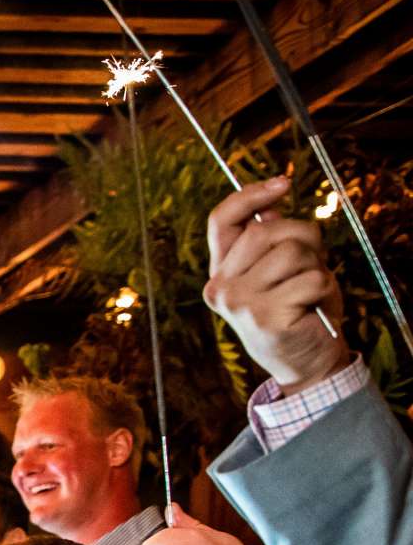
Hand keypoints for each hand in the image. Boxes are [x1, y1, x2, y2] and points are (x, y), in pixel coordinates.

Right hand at [203, 177, 350, 392]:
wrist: (305, 361)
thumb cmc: (297, 309)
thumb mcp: (282, 269)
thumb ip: (271, 242)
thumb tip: (271, 209)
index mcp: (220, 273)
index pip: (221, 221)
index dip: (250, 195)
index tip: (283, 183)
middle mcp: (221, 287)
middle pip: (265, 231)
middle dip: (302, 236)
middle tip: (312, 259)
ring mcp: (239, 302)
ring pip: (291, 252)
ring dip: (314, 265)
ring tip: (309, 287)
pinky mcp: (265, 316)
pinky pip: (310, 278)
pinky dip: (323, 288)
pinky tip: (312, 306)